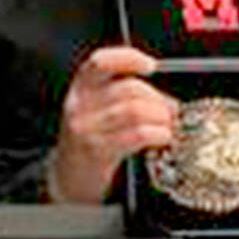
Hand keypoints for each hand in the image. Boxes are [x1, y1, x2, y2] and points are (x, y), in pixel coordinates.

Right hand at [49, 46, 176, 202]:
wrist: (69, 180)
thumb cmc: (90, 143)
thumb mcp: (97, 113)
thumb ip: (125, 99)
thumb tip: (168, 102)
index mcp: (80, 89)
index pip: (100, 62)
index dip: (128, 59)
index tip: (150, 66)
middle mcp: (80, 105)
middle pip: (128, 88)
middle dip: (157, 99)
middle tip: (170, 111)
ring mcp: (86, 128)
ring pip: (135, 110)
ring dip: (160, 117)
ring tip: (167, 126)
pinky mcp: (97, 150)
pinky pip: (136, 134)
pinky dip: (157, 134)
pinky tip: (162, 137)